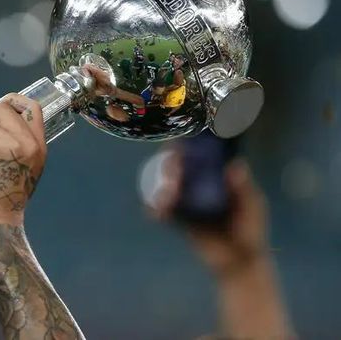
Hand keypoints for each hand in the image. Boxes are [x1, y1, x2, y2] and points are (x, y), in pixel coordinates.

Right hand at [153, 154, 268, 276]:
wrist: (240, 263)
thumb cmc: (251, 232)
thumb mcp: (253, 207)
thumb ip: (244, 188)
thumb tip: (235, 164)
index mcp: (217, 179)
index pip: (199, 156)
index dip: (187, 147)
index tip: (180, 144)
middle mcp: (198, 187)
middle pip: (177, 168)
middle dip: (169, 165)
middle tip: (173, 171)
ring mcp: (187, 203)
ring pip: (166, 186)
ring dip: (161, 185)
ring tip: (166, 195)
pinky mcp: (179, 221)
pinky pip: (163, 211)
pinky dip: (155, 209)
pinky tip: (154, 211)